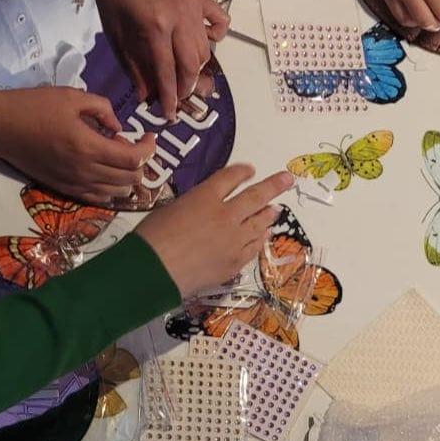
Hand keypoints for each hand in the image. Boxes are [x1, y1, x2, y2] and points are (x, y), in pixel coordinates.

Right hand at [0, 88, 154, 204]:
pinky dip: (113, 188)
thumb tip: (119, 127)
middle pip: (132, 178)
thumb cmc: (33, 107)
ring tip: (121, 160)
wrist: (1, 127)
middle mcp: (86, 170)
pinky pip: (102, 198)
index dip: (148, 149)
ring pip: (120, 192)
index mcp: (88, 146)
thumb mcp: (70, 96)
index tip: (150, 137)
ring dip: (128, 177)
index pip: (134, 158)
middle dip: (141, 163)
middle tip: (133, 146)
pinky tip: (108, 174)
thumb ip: (101, 107)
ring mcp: (77, 184)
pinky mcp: (68, 190)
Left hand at [79, 0, 228, 120]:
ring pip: (205, 50)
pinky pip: (220, 21)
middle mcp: (177, 18)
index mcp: (153, 26)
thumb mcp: (115, 33)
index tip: (170, 114)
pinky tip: (204, 40)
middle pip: (191, 65)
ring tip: (184, 72)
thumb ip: (133, 66)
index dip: (169, 97)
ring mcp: (192, 7)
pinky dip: (217, 35)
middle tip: (178, 95)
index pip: (167, 72)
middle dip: (186, 87)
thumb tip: (148, 95)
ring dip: (196, 67)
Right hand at [136, 164, 294, 296]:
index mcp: (204, 197)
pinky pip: (254, 247)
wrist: (155, 270)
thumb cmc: (153, 238)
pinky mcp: (235, 261)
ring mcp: (233, 240)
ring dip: (268, 215)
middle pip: (254, 197)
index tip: (250, 170)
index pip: (229, 178)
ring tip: (276, 209)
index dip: (242, 172)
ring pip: (258, 224)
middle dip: (273, 186)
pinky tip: (264, 235)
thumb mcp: (171, 209)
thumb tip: (207, 209)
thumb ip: (195, 206)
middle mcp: (224, 216)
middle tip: (286, 179)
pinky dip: (260, 238)